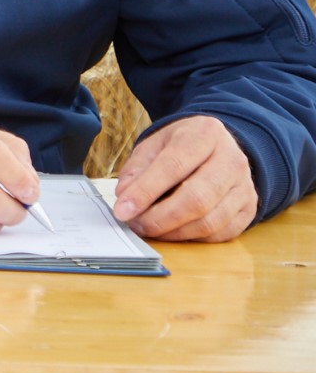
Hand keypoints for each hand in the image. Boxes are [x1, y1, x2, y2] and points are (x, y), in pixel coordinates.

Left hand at [114, 115, 255, 241]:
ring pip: (210, 221)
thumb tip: (125, 196)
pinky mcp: (249, 209)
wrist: (220, 147)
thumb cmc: (182, 146)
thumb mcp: (156, 144)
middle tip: (135, 224)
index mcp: (205, 134)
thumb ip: (138, 168)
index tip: (122, 210)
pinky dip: (193, 238)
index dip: (145, 191)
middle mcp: (232, 160)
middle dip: (160, 218)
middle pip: (196, 199)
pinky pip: (221, 233)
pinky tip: (172, 232)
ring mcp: (245, 187)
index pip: (174, 165)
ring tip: (149, 229)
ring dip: (174, 232)